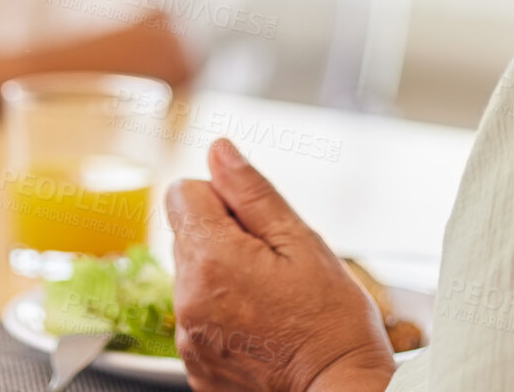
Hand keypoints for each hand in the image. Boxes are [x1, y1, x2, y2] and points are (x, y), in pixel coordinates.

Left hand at [165, 139, 396, 391]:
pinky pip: (196, 316)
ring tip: (269, 298)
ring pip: (191, 275)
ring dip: (221, 274)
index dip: (221, 199)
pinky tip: (260, 325)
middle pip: (186, 234)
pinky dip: (221, 313)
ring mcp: (187, 335)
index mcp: (211, 258)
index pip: (182, 193)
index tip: (255, 226)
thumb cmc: (331, 322)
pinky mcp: (194, 362)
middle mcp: (187, 297)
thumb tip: (219, 151)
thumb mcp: (300, 242)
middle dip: (222, 236)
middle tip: (271, 264)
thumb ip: (252, 192)